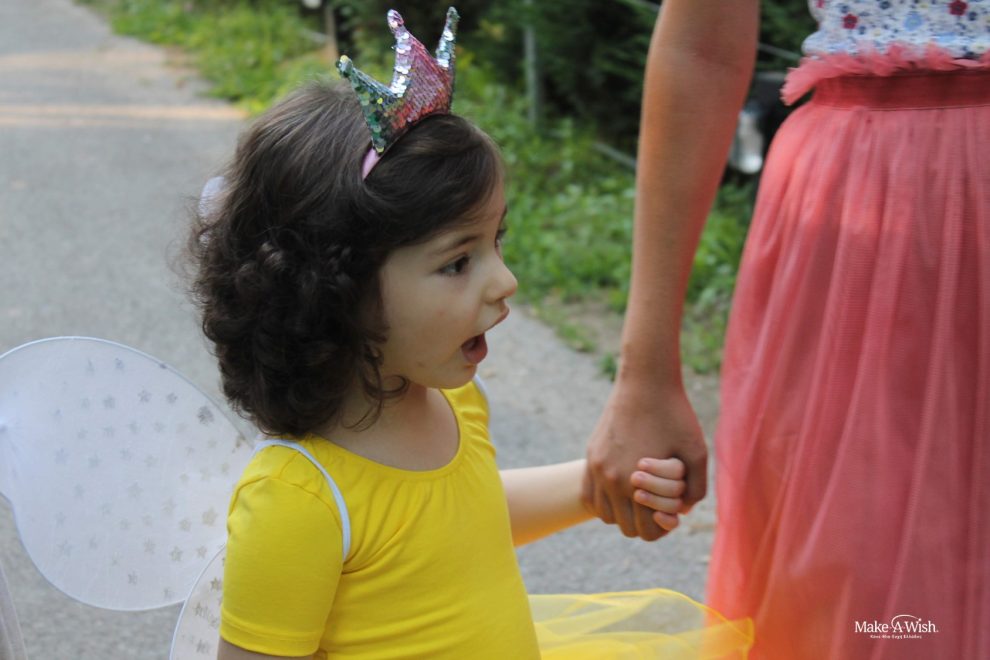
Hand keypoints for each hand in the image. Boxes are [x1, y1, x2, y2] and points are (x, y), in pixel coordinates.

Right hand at [583, 382, 706, 540]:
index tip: (673, 512)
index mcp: (635, 484)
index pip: (647, 532)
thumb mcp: (697, 453)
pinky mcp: (590, 457)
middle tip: (660, 504)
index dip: (664, 527)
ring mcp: (595, 468)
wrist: (646, 382)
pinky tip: (622, 490)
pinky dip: (605, 501)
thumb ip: (695, 489)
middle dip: (646, 521)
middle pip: (626, 528)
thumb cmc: (675, 415)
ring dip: (624, 513)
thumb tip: (680, 513)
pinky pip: (589, 497)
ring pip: (605, 516)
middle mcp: (610, 480)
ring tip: (642, 497)